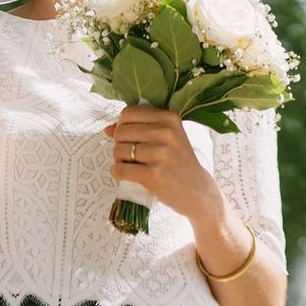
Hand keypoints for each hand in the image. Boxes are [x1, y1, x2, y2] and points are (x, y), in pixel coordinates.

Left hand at [106, 104, 225, 221]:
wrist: (198, 192)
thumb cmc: (179, 163)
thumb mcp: (167, 138)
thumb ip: (139, 128)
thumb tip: (107, 129)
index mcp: (169, 118)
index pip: (128, 113)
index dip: (123, 126)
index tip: (130, 138)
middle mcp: (165, 133)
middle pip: (120, 132)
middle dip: (120, 145)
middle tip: (131, 156)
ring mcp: (159, 153)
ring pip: (118, 151)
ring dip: (119, 160)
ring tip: (132, 165)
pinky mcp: (152, 174)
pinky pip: (119, 169)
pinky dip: (117, 173)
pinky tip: (127, 175)